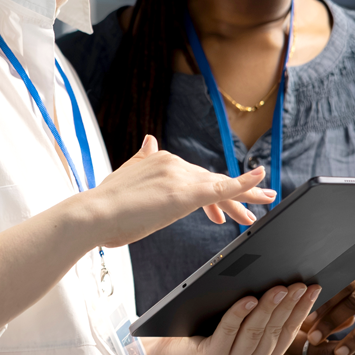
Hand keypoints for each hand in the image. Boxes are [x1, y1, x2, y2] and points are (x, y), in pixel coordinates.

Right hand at [86, 135, 273, 248]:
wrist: (94, 215)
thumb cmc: (106, 206)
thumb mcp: (127, 177)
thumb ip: (142, 159)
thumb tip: (149, 139)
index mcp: (160, 159)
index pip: (194, 175)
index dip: (210, 192)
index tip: (219, 210)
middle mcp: (172, 162)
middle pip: (211, 180)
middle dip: (234, 196)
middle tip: (256, 206)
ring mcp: (179, 175)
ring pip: (219, 186)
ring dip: (243, 198)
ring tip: (259, 208)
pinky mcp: (185, 192)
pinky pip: (222, 187)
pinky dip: (244, 184)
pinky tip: (260, 181)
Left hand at [148, 283, 320, 354]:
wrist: (174, 351)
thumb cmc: (210, 332)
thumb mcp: (241, 329)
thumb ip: (261, 319)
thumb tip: (285, 289)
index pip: (289, 334)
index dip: (302, 311)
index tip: (313, 289)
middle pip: (275, 331)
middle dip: (289, 305)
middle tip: (299, 284)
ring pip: (255, 331)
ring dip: (269, 307)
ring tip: (279, 288)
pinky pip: (229, 330)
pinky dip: (239, 313)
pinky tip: (248, 299)